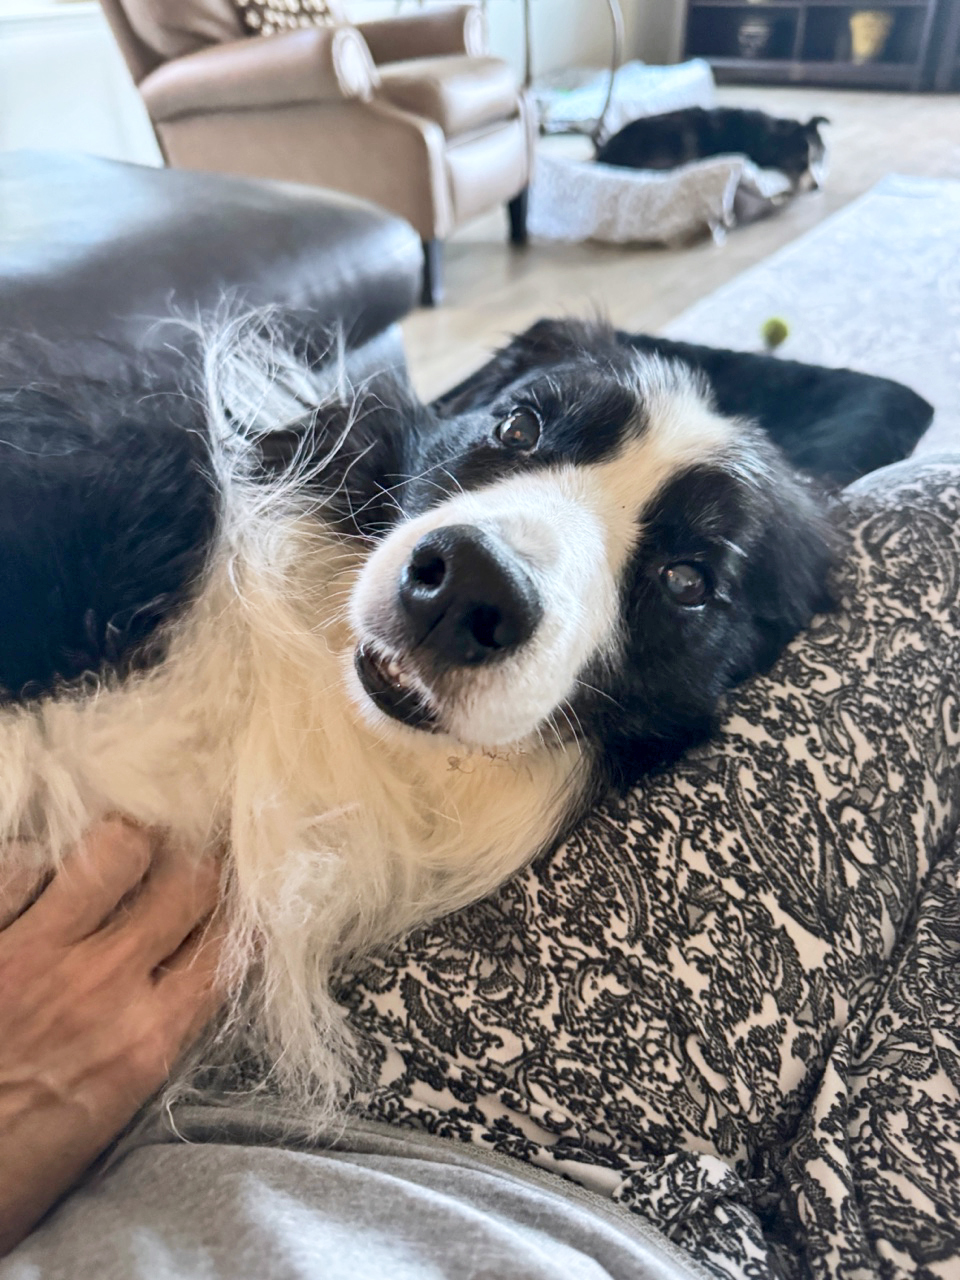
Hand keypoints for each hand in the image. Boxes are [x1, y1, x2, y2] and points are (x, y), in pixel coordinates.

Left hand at [0, 819, 223, 1256]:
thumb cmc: (5, 1172)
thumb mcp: (102, 1121)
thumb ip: (145, 1048)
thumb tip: (175, 992)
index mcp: (145, 1042)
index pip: (228, 947)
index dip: (238, 913)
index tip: (233, 902)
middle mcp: (104, 983)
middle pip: (191, 881)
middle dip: (197, 864)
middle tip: (180, 864)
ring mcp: (35, 951)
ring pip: (116, 847)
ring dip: (121, 849)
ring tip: (108, 861)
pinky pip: (20, 863)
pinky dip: (33, 867)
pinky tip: (33, 884)